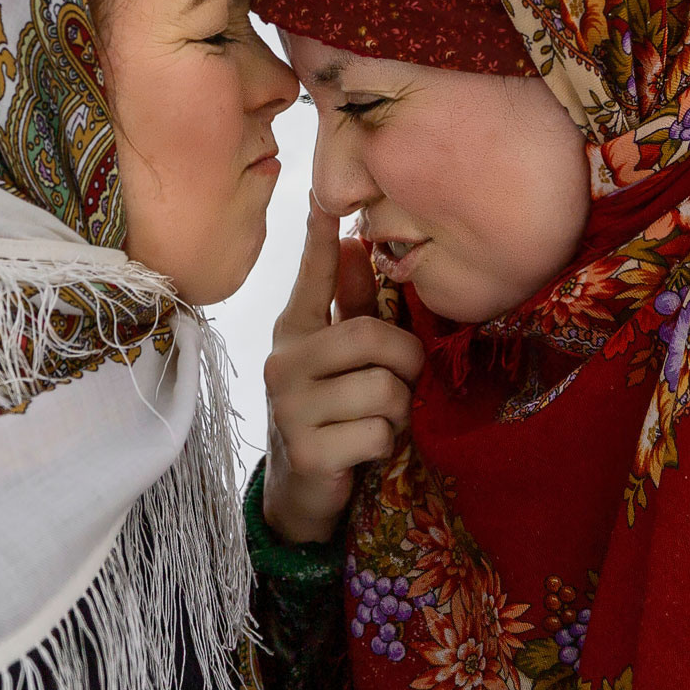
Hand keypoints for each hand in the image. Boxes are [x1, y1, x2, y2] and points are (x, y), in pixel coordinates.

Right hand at [262, 198, 424, 542]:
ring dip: (397, 412)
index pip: (313, 279)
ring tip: (377, 421)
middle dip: (405, 362)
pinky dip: (386, 444)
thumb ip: (351, 308)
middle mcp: (284, 363)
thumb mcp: (341, 361)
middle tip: (402, 384)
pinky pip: (378, 432)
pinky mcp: (306, 450)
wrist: (303, 491)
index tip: (321, 198)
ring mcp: (290, 408)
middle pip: (370, 336)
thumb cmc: (333, 414)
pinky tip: (364, 450)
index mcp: (295, 333)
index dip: (319, 240)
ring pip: (383, 389)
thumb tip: (357, 245)